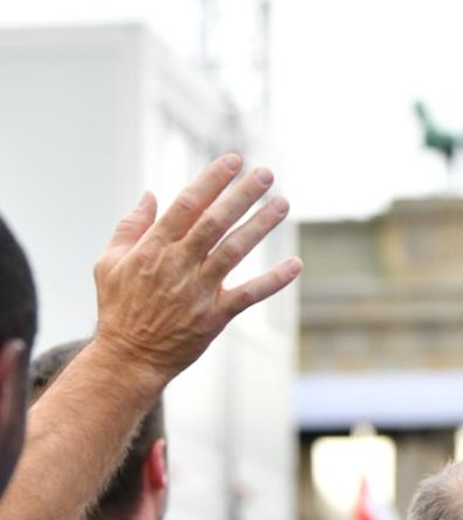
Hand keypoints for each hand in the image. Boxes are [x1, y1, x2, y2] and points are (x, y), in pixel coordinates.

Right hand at [92, 153, 301, 383]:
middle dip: (242, 194)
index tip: (233, 161)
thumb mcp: (109, 262)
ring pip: (234, 250)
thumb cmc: (119, 309)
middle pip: (215, 221)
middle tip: (266, 173)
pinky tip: (295, 265)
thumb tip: (150, 195)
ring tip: (282, 204)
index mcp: (154, 247)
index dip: (212, 180)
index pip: (188, 204)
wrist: (129, 358)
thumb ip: (130, 227)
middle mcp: (179, 264)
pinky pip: (248, 295)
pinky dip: (273, 281)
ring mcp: (198, 291)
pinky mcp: (214, 317)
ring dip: (261, 226)